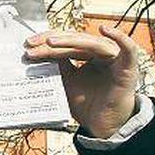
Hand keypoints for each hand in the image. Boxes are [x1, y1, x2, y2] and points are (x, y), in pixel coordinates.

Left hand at [25, 25, 139, 138]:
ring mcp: (114, 58)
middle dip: (52, 41)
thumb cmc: (86, 104)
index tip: (27, 47)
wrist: (101, 125)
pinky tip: (104, 29)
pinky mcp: (127, 67)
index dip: (46, 44)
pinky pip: (128, 48)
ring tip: (50, 42)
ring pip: (92, 43)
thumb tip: (36, 52)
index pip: (65, 43)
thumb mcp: (66, 82)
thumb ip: (57, 66)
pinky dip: (119, 36)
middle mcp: (100, 53)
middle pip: (75, 40)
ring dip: (70, 40)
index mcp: (86, 55)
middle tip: (31, 45)